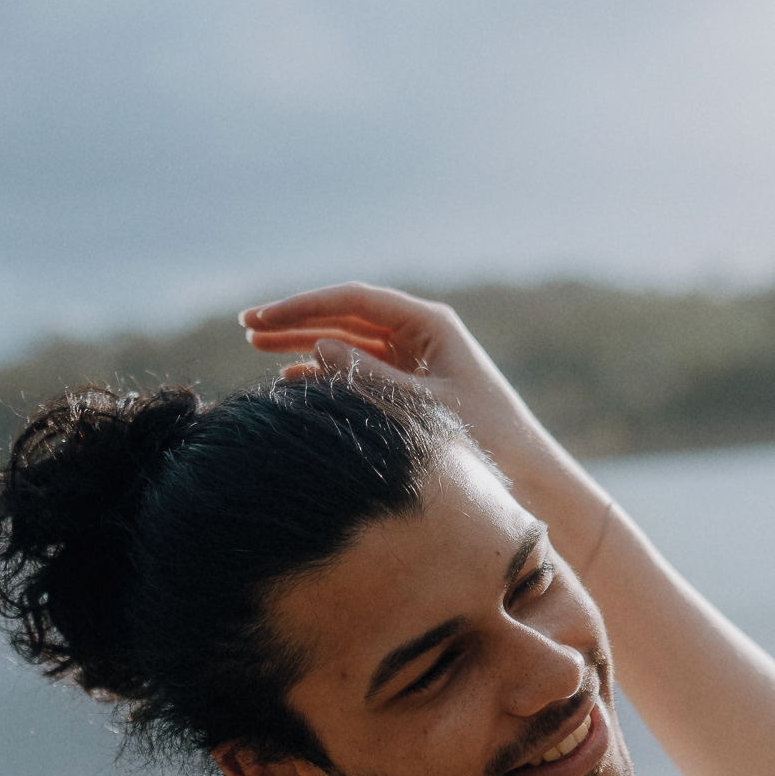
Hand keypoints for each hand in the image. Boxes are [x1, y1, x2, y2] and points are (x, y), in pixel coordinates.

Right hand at [239, 282, 611, 557]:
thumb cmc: (486, 438)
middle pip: (345, 316)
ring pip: (349, 341)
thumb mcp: (421, 409)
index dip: (303, 306)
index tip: (260, 319)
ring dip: (305, 343)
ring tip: (258, 347)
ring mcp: (415, 359)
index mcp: (430, 324)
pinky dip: (328, 373)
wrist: (527, 474)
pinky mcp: (412, 385)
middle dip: (297, 320)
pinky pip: (360, 370)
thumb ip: (369, 377)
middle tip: (247, 328)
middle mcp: (421, 334)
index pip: (354, 301)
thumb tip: (317, 348)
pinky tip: (293, 378)